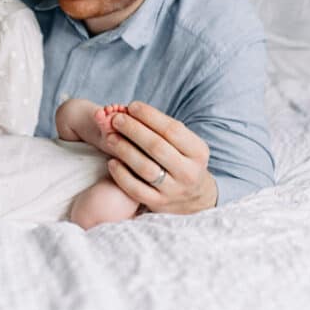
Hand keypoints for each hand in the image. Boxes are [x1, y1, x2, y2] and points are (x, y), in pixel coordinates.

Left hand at [103, 101, 217, 214]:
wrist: (193, 197)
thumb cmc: (181, 160)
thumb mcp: (183, 144)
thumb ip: (161, 128)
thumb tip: (129, 110)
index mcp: (198, 152)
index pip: (172, 130)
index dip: (150, 116)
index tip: (132, 106)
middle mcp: (188, 172)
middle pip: (157, 147)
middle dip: (133, 130)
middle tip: (116, 119)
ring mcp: (173, 190)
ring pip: (145, 169)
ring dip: (125, 150)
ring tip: (110, 137)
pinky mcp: (158, 203)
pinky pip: (136, 190)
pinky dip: (122, 175)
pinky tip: (112, 162)